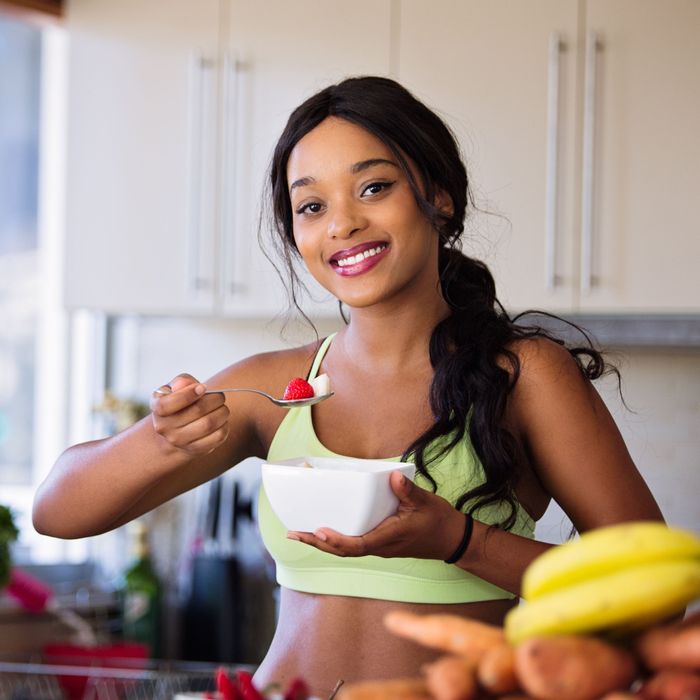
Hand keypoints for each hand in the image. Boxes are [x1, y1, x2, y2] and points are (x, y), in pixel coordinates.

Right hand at [150, 373, 229, 455]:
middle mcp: (164, 427)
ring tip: (222, 407)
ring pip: (209, 424)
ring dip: (222, 412)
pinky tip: (222, 421)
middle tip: (220, 396)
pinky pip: (217, 437)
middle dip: (215, 399)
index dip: (188, 394)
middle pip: (197, 411)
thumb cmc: (178, 403)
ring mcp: (179, 441)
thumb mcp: (174, 388)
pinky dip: (224, 426)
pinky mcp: (195, 449)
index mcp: (158, 408)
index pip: (168, 404)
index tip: (203, 387)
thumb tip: (189, 385)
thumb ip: (182, 381)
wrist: (174, 431)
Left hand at [287, 471, 465, 560]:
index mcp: (388, 538)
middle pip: (342, 551)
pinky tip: (325, 530)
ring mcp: (379, 546)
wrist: (451, 539)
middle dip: (317, 543)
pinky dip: (335, 539)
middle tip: (293, 533)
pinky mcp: (380, 543)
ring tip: (300, 533)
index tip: (318, 532)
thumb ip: (407, 491)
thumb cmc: (438, 521)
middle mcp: (380, 546)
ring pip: (345, 549)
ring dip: (322, 543)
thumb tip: (392, 477)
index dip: (335, 541)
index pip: (356, 545)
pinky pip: (353, 544)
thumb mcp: (425, 502)